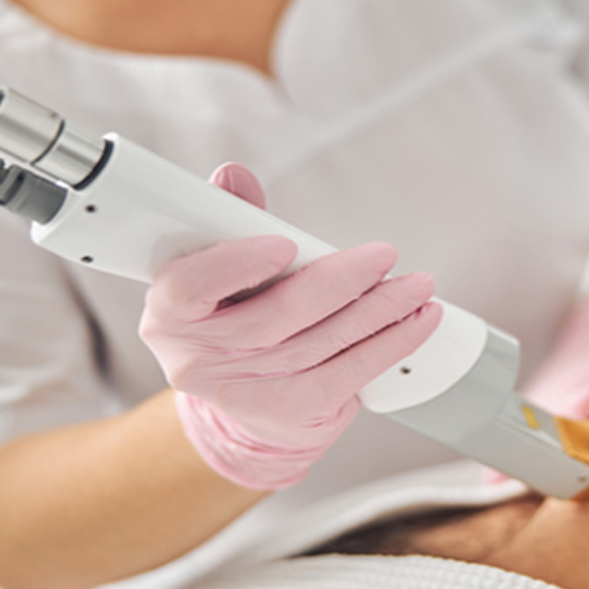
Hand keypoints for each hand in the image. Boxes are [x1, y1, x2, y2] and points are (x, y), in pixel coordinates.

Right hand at [140, 164, 441, 489]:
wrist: (245, 401)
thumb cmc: (235, 315)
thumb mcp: (223, 267)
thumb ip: (231, 220)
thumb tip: (235, 175)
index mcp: (169, 315)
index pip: (189, 287)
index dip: (237, 265)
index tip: (286, 244)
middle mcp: (198, 360)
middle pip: (275, 317)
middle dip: (338, 282)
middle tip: (384, 255)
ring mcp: (244, 393)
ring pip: (322, 344)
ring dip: (379, 311)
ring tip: (418, 285)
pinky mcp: (290, 413)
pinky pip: (349, 373)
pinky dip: (390, 344)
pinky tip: (419, 321)